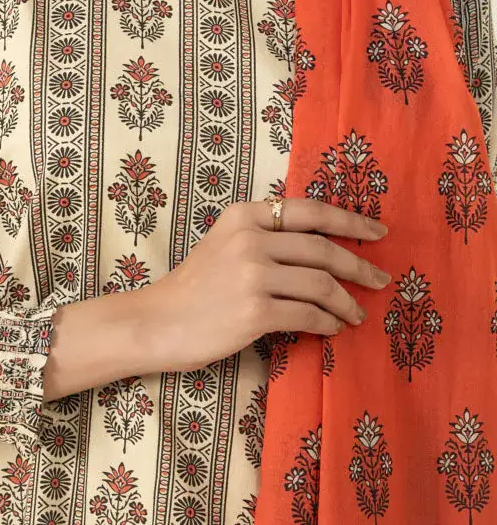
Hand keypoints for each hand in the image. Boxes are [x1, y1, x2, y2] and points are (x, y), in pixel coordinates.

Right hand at [131, 197, 391, 373]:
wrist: (158, 320)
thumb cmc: (195, 285)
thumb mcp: (224, 242)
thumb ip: (264, 235)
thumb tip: (323, 245)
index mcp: (243, 215)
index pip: (309, 211)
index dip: (350, 220)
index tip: (377, 231)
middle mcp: (249, 239)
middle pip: (322, 248)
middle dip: (359, 265)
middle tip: (380, 279)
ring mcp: (252, 275)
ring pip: (321, 284)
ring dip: (347, 301)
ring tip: (355, 313)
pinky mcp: (255, 312)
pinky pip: (308, 315)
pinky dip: (328, 323)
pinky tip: (333, 328)